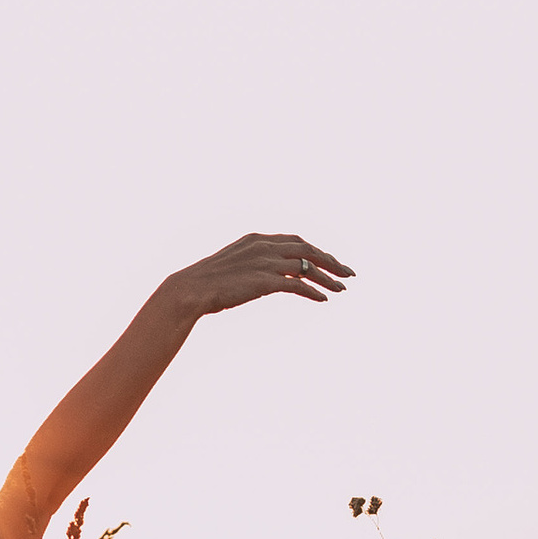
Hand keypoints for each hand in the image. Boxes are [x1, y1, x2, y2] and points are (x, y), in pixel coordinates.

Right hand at [163, 233, 352, 318]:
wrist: (190, 290)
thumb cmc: (208, 282)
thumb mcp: (235, 266)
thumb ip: (254, 265)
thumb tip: (268, 277)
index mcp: (257, 239)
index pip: (296, 241)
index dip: (317, 251)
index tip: (331, 262)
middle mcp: (264, 247)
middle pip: (308, 250)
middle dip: (331, 261)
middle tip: (347, 274)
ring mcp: (265, 263)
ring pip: (307, 267)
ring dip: (328, 278)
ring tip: (341, 288)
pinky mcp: (264, 281)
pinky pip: (297, 286)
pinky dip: (313, 291)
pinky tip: (323, 299)